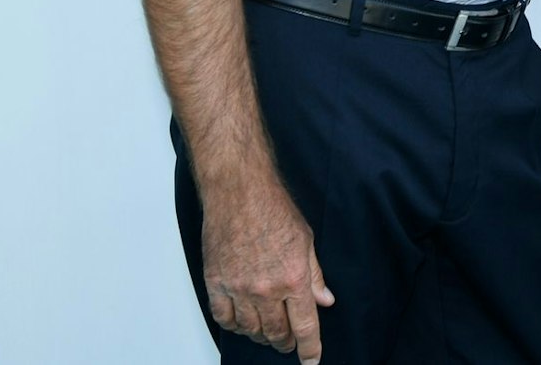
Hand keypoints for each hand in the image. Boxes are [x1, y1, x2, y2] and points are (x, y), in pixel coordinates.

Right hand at [201, 179, 335, 363]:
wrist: (239, 192)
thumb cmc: (273, 209)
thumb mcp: (306, 241)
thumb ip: (315, 275)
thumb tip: (325, 300)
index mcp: (293, 279)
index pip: (304, 327)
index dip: (309, 349)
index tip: (311, 360)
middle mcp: (266, 289)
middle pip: (276, 333)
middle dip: (285, 343)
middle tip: (288, 342)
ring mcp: (238, 288)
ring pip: (250, 330)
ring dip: (261, 336)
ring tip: (267, 332)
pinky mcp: (216, 283)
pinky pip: (224, 318)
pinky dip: (234, 325)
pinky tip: (242, 322)